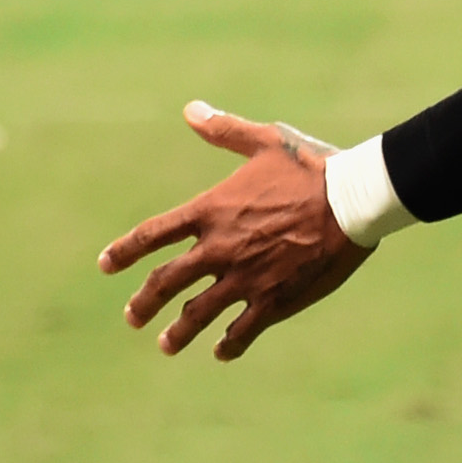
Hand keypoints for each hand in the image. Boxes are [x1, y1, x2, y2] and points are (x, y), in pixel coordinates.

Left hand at [97, 102, 374, 362]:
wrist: (354, 201)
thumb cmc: (312, 168)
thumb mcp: (266, 142)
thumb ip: (225, 131)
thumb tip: (191, 110)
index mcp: (212, 212)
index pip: (153, 235)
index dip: (125, 251)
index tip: (107, 265)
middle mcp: (219, 249)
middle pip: (165, 282)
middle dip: (144, 302)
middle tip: (133, 317)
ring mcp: (245, 278)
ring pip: (197, 314)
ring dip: (178, 332)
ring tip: (166, 344)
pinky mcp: (274, 299)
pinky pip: (243, 330)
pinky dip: (229, 344)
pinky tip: (222, 352)